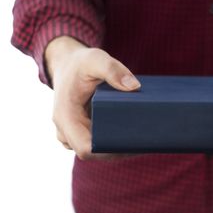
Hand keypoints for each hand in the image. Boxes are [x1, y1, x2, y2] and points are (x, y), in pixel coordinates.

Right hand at [46, 36, 140, 159]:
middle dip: (120, 149)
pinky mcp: (82, 133)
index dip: (109, 151)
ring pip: (98, 151)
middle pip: (95, 153)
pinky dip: (115, 142)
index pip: (86, 148)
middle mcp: (66, 131)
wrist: (67, 65)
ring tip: (145, 139)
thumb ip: (113, 70)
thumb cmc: (80, 63)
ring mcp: (73, 135)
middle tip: (147, 141)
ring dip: (119, 147)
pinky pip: (98, 144)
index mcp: (65, 117)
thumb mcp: (95, 59)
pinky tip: (135, 137)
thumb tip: (134, 87)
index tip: (133, 142)